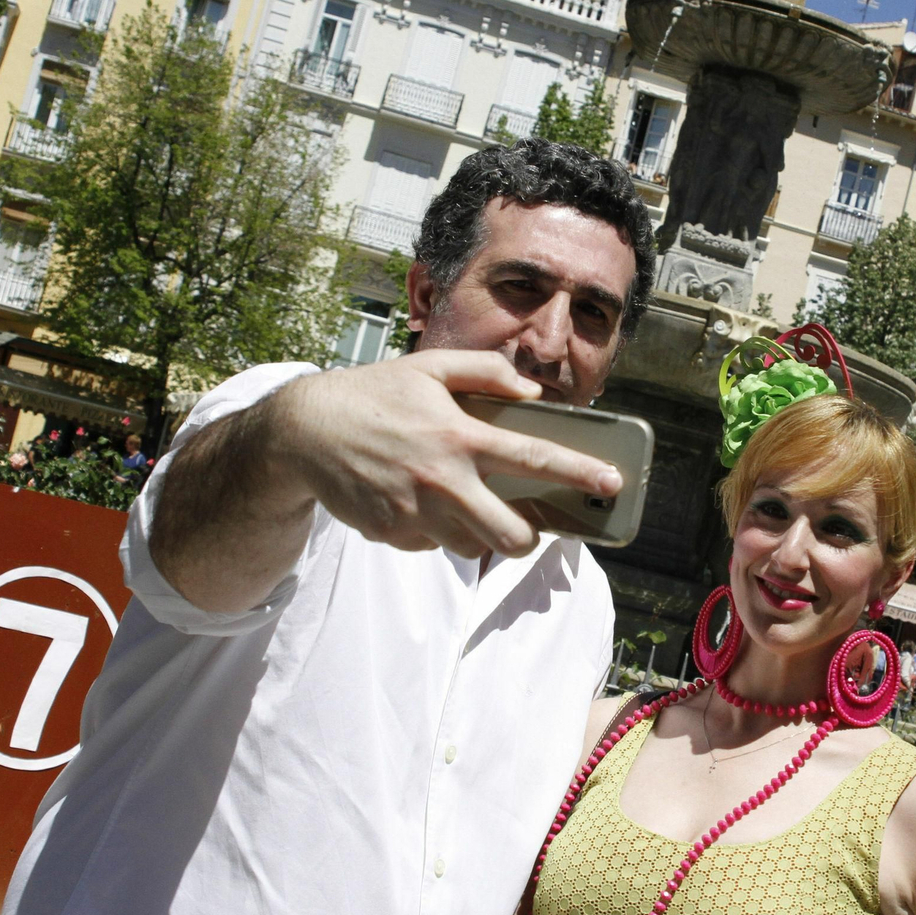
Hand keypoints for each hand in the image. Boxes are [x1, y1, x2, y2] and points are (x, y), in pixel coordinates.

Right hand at [278, 349, 623, 558]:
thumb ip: (486, 372)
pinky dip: (437, 531)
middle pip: (510, 535)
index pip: (534, 458)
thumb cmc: (374, 394)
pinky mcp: (392, 535)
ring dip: (480, 534)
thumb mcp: (429, 367)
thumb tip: (529, 392)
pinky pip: (433, 545)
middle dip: (529, 537)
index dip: (579, 472)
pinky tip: (420, 502)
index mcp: (459, 435)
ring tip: (466, 503)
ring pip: (473, 548)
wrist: (303, 432)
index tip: (613, 483)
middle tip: (527, 522)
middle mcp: (442, 480)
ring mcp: (415, 514)